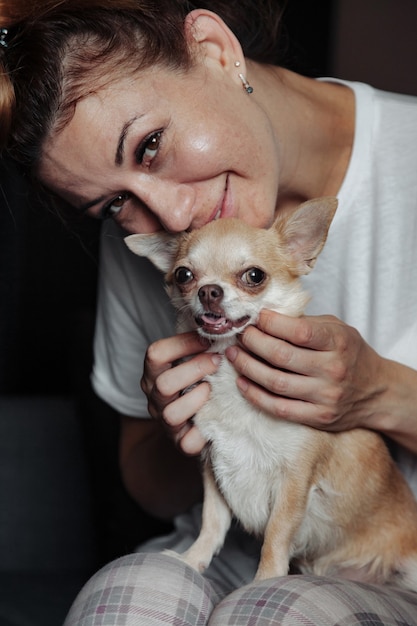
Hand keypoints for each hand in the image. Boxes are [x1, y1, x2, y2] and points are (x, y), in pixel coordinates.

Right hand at [141, 331, 220, 454]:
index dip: (183, 343)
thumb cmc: (195, 379)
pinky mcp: (179, 442)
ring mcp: (165, 420)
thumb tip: (223, 321)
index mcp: (154, 372)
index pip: (156, 354)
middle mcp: (154, 397)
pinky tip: (215, 416)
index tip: (207, 339)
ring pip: (172, 414)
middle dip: (195, 369)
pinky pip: (187, 442)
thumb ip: (198, 343)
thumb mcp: (188, 358)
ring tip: (213, 389)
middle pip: (164, 384)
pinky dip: (203, 431)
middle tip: (218, 361)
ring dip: (198, 399)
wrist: (189, 420)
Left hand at [225, 309, 385, 432]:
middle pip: (280, 356)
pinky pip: (278, 407)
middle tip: (240, 335)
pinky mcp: (318, 417)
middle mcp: (333, 369)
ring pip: (275, 382)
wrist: (376, 391)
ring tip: (233, 355)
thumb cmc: (350, 354)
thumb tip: (265, 318)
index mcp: (339, 342)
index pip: (298, 331)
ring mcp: (325, 396)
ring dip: (247, 367)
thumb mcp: (337, 329)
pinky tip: (242, 381)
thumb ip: (305, 323)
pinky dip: (255, 395)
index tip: (257, 317)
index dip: (271, 323)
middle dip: (252, 343)